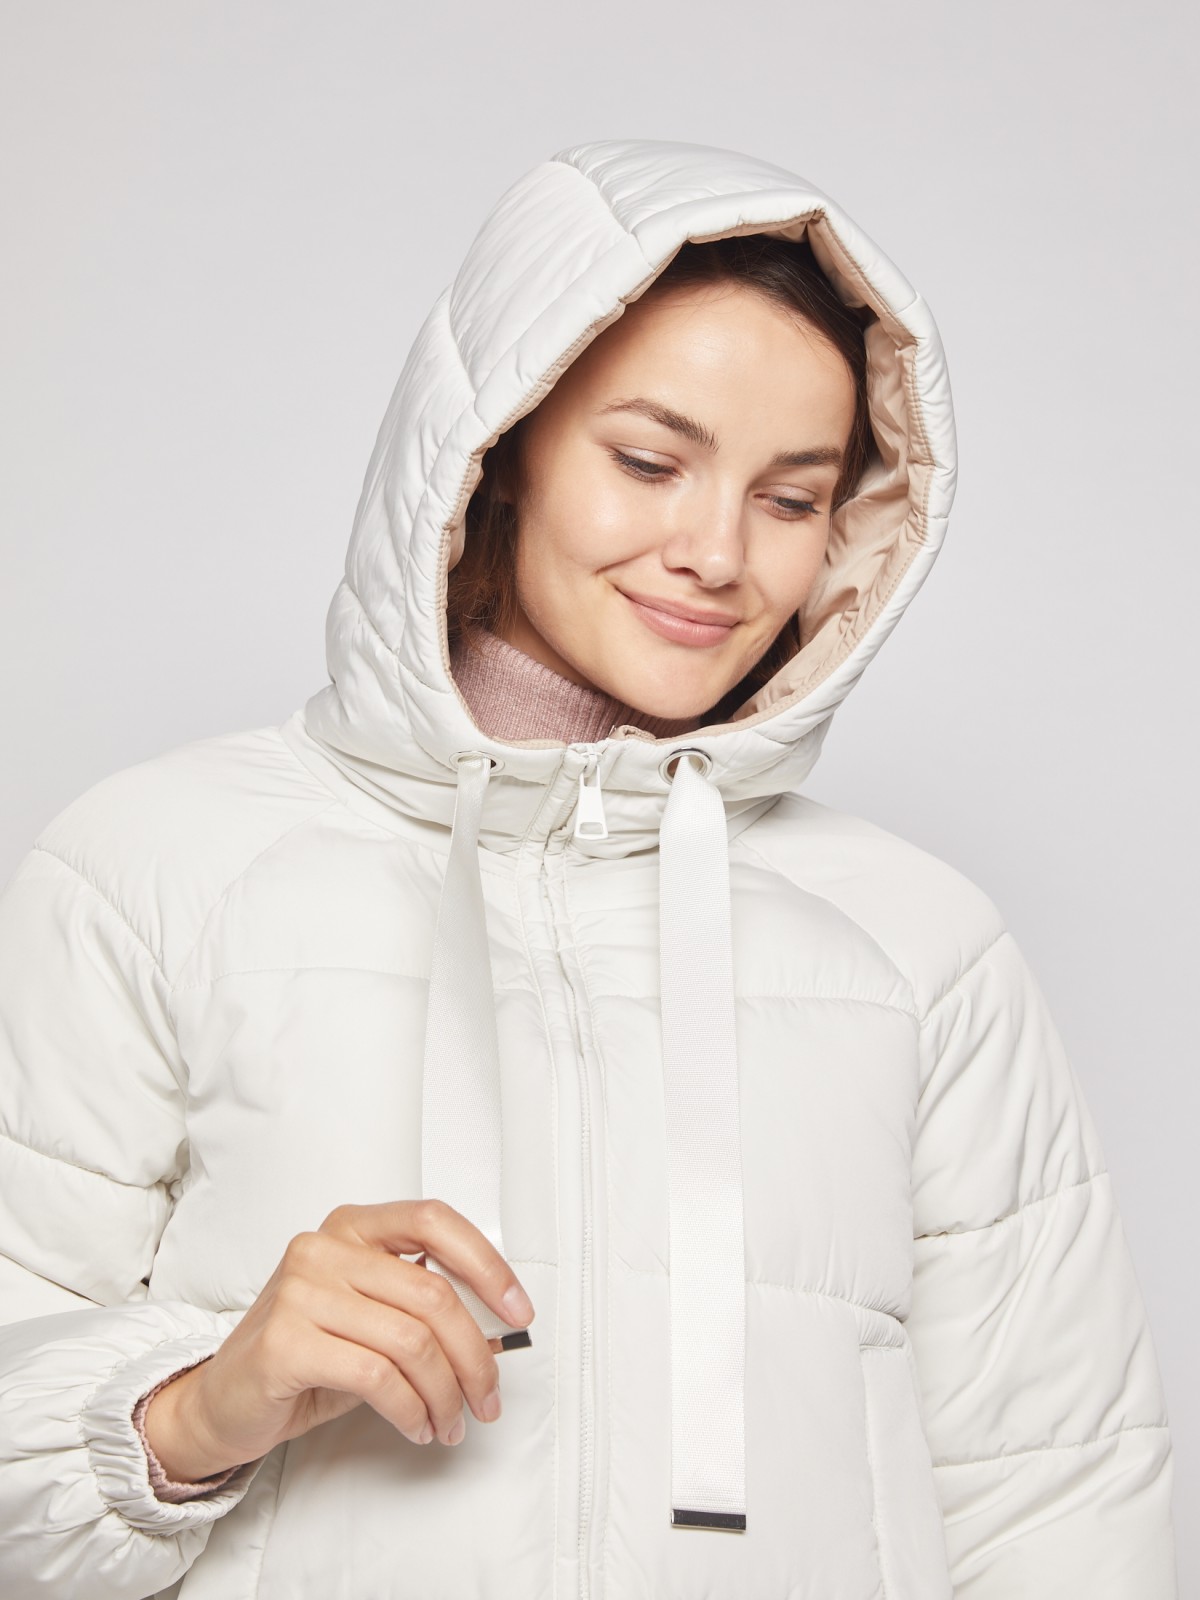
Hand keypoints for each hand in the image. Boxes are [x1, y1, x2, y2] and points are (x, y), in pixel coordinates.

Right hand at [142, 1199, 534, 1480]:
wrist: (221, 1401)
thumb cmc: (305, 1356)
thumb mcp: (370, 1321)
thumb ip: (423, 1310)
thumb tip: (497, 1331)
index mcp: (352, 1226)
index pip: (434, 1220)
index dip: (486, 1264)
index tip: (519, 1310)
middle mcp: (324, 1247)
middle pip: (432, 1294)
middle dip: (475, 1355)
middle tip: (488, 1398)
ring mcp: (300, 1290)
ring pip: (411, 1341)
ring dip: (445, 1393)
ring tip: (450, 1422)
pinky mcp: (285, 1341)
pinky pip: (377, 1376)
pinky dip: (411, 1409)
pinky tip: (417, 1425)